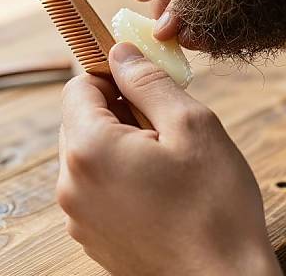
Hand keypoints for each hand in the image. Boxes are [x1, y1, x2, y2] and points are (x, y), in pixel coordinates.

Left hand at [57, 42, 281, 275]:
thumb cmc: (215, 204)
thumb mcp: (190, 124)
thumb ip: (148, 81)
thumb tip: (120, 52)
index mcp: (89, 149)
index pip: (79, 86)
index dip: (110, 74)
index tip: (142, 80)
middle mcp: (71, 184)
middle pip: (81, 119)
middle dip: (117, 108)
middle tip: (163, 122)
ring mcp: (78, 215)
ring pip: (88, 151)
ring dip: (119, 141)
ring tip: (164, 159)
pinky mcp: (91, 234)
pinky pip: (94, 184)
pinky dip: (118, 172)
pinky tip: (157, 187)